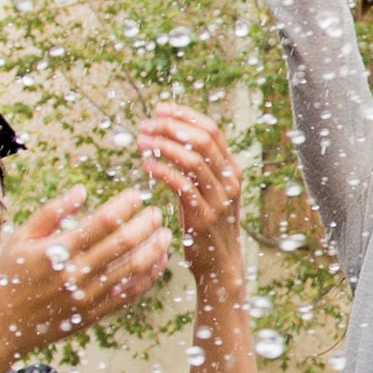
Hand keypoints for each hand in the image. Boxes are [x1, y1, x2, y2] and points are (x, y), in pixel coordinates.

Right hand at [0, 187, 168, 360]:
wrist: (2, 324)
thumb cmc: (10, 273)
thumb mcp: (21, 238)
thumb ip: (52, 212)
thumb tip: (82, 190)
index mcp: (57, 250)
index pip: (102, 222)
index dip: (124, 206)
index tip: (136, 195)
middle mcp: (76, 273)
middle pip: (124, 243)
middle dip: (146, 224)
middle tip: (157, 212)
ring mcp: (88, 295)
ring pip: (133, 269)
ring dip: (155, 249)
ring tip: (166, 235)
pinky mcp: (95, 313)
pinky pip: (130, 293)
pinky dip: (148, 276)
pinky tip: (157, 261)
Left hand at [140, 103, 243, 276]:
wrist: (219, 263)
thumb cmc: (205, 223)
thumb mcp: (206, 190)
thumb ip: (196, 165)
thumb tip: (170, 134)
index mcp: (231, 169)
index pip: (211, 130)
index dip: (185, 115)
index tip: (160, 108)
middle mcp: (229, 181)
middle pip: (203, 139)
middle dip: (171, 127)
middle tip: (146, 124)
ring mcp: (219, 199)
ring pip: (193, 160)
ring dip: (163, 145)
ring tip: (141, 141)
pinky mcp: (204, 217)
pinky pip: (182, 186)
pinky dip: (163, 170)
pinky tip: (147, 164)